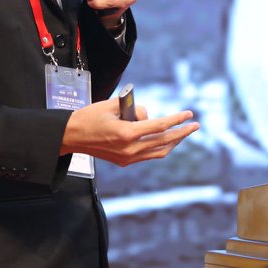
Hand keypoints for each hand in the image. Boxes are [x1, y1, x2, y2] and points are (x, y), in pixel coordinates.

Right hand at [61, 98, 198, 166]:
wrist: (72, 136)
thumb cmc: (90, 117)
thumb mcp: (113, 105)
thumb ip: (135, 109)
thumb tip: (149, 116)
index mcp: (127, 133)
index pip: (160, 126)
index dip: (177, 119)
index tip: (189, 114)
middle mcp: (130, 149)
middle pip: (164, 141)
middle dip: (182, 133)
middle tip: (195, 125)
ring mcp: (128, 158)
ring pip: (159, 152)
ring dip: (174, 142)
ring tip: (183, 133)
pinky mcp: (125, 161)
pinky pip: (149, 155)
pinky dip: (160, 147)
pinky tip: (167, 140)